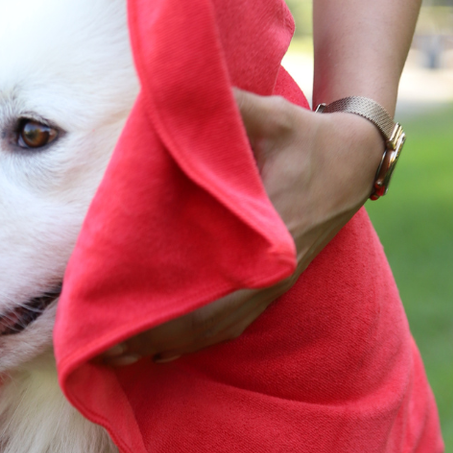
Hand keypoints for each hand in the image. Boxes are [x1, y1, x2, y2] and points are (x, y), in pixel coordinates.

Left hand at [100, 89, 382, 366]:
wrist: (352, 161)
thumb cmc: (304, 135)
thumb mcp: (266, 113)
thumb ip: (223, 108)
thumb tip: (165, 95)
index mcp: (267, 242)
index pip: (208, 299)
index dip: (163, 320)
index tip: (120, 328)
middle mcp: (269, 275)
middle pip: (203, 326)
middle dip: (151, 341)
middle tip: (101, 350)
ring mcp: (272, 286)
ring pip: (215, 332)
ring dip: (168, 347)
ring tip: (120, 357)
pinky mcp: (272, 287)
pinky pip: (229, 325)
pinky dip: (194, 341)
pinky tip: (161, 352)